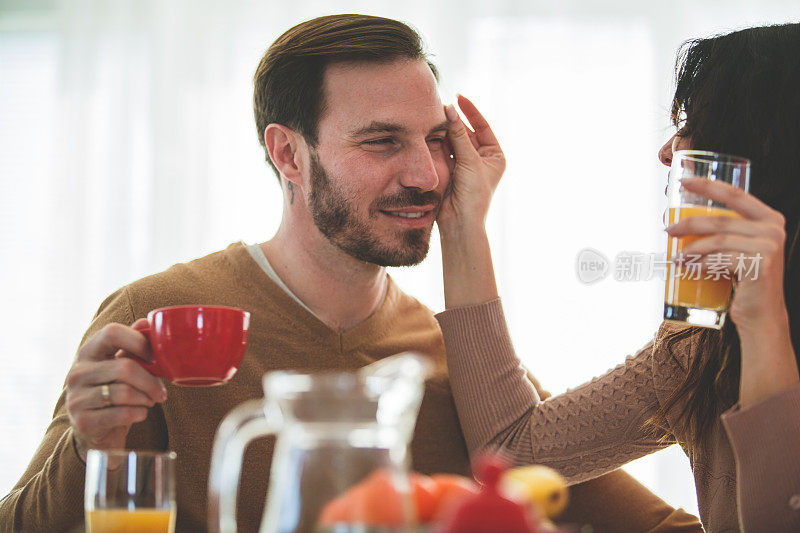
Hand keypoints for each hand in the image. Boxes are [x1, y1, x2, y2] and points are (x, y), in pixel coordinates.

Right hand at [66, 319, 166, 459]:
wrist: (97, 431)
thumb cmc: (114, 391)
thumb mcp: (120, 365)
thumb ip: (132, 344)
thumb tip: (147, 321)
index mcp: (88, 352)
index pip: (112, 333)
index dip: (139, 341)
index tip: (154, 357)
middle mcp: (77, 372)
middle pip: (125, 368)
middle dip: (151, 381)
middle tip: (161, 391)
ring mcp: (77, 398)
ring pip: (125, 393)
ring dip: (146, 398)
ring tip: (150, 401)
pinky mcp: (83, 422)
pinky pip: (123, 414)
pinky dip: (140, 413)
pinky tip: (141, 413)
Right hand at [436, 95, 505, 235]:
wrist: (460, 222)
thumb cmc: (473, 194)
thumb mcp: (469, 161)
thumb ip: (458, 135)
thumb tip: (450, 109)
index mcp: (495, 156)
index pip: (483, 127)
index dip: (471, 111)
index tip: (459, 97)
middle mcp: (482, 159)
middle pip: (466, 133)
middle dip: (455, 122)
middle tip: (441, 106)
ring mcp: (466, 166)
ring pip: (454, 142)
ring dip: (445, 132)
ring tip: (433, 117)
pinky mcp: (452, 171)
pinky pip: (445, 152)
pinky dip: (438, 143)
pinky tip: (429, 134)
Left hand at [665, 177, 787, 330]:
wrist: (761, 314)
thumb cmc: (744, 280)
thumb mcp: (739, 249)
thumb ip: (727, 232)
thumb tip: (682, 220)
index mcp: (769, 218)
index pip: (736, 194)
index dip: (708, 186)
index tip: (683, 182)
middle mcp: (773, 229)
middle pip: (721, 220)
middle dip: (689, 223)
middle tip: (668, 230)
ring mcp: (769, 247)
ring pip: (718, 240)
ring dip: (691, 248)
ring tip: (675, 257)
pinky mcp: (759, 265)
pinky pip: (720, 260)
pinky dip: (699, 264)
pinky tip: (688, 269)